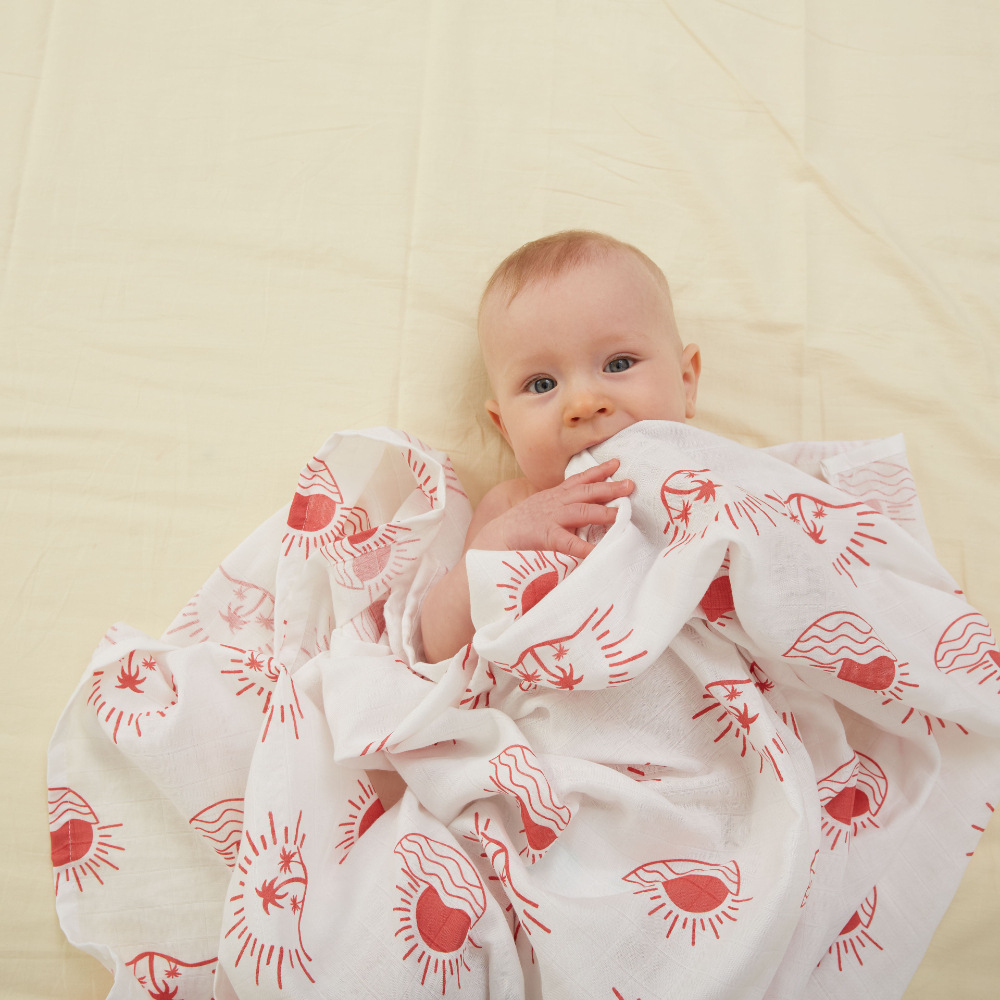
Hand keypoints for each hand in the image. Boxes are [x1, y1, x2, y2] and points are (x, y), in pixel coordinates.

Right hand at [472, 459, 632, 558]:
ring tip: (621, 514)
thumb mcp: (541, 512)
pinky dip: (583, 546)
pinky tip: (597, 551)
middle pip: (585, 491)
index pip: (578, 480)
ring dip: (602, 511)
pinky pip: (567, 541)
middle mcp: (554, 503)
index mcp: (553, 497)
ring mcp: (549, 518)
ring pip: (580, 511)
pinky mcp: (543, 536)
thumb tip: (584, 515)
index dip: (598, 471)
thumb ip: (562, 510)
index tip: (616, 463)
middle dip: (608, 487)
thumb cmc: (518, 528)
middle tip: (630, 484)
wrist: (492, 540)